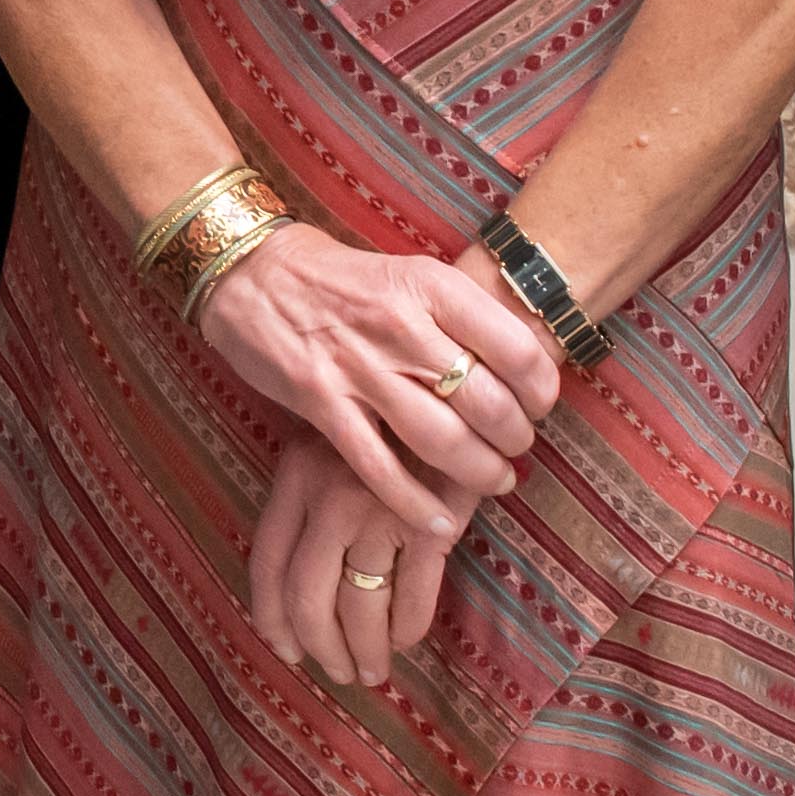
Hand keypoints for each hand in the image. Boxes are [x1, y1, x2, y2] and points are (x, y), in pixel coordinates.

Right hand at [183, 224, 557, 545]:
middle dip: (515, 438)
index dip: (541, 389)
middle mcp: (401, 326)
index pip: (516, 348)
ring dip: (480, 473)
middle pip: (487, 402)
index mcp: (430, 286)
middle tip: (517, 448)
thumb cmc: (340, 278)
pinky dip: (415, 504)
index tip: (540, 405)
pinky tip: (440, 523)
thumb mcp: (407, 273)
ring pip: (442, 441)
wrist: (252, 272)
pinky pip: (379, 468)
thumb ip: (456, 315)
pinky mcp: (323, 404)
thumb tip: (518, 364)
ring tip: (495, 481)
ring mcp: (359, 368)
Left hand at [249, 421, 452, 687]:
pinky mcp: (430, 523)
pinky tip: (407, 638)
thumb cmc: (394, 422)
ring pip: (361, 605)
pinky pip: (412, 596)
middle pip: (309, 596)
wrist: (459, 388)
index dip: (272, 618)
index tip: (286, 650)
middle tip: (339, 672)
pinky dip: (407, 628)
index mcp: (295, 476)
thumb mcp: (336, 446)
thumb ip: (314, 499)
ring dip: (367, 649)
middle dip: (321, 647)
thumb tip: (304, 582)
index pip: (267, 562)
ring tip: (374, 670)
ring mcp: (379, 510)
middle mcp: (328, 496)